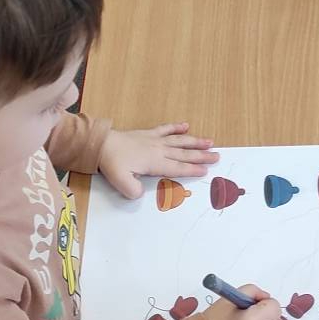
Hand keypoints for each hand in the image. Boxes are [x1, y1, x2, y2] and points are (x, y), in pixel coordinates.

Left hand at [97, 122, 218, 198]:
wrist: (101, 144)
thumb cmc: (112, 163)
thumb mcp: (121, 182)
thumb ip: (133, 191)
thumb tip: (141, 193)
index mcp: (154, 163)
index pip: (177, 167)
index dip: (192, 169)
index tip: (206, 170)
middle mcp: (158, 150)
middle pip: (184, 154)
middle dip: (201, 155)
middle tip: (217, 156)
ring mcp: (154, 140)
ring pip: (179, 141)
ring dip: (195, 141)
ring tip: (210, 141)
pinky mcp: (148, 133)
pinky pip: (165, 129)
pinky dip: (176, 127)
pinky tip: (186, 125)